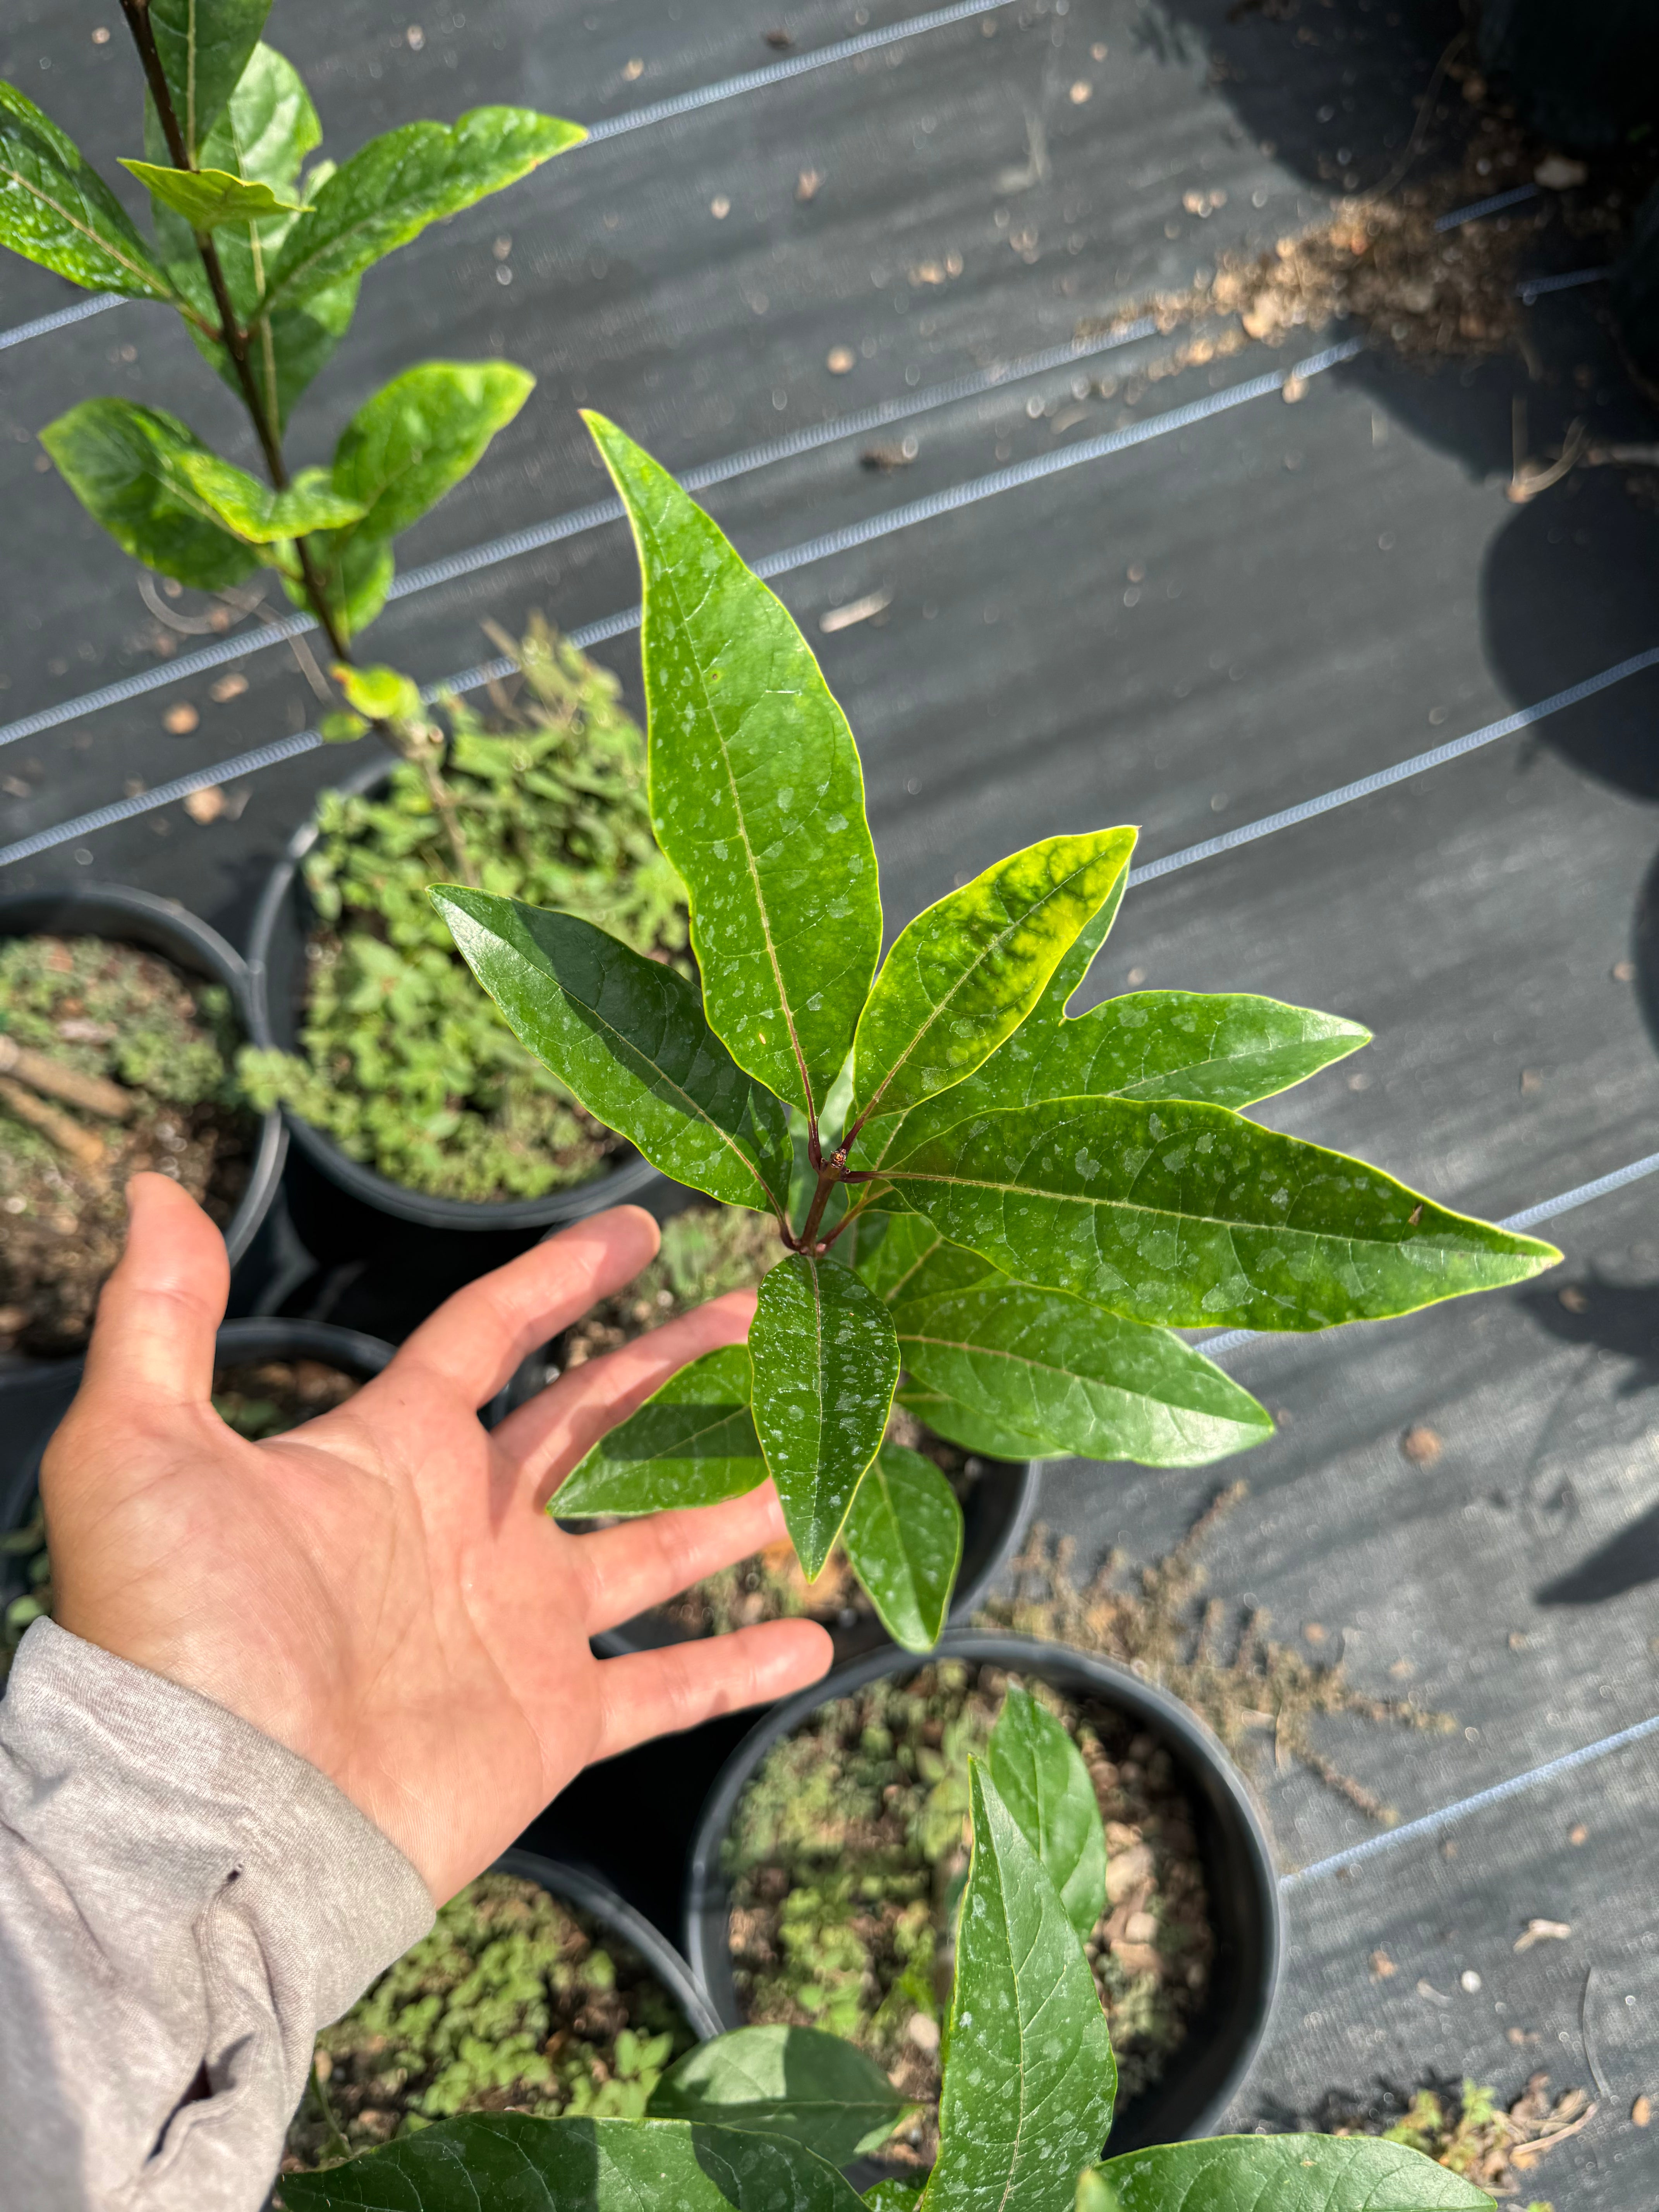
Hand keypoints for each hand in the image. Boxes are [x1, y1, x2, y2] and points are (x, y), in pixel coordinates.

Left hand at [43, 1173, 830, 1900]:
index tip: (640, 1229)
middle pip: (597, 1421)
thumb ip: (162, 1317)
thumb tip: (149, 1186)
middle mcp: (469, 1530)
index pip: (491, 1336)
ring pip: (657, 1541)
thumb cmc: (177, 1631)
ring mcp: (517, 1627)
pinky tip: (817, 1637)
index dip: (562, 1277)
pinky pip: (667, 1688)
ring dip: (735, 1497)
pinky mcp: (550, 1723)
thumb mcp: (139, 1448)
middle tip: (762, 1314)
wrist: (215, 1815)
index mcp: (396, 1455)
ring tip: (816, 1453)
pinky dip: (739, 1665)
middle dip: (676, 1363)